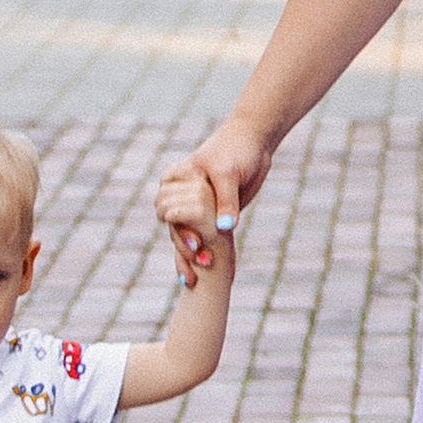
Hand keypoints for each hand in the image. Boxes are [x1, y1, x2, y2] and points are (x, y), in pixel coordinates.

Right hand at [157, 116, 274, 286]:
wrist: (254, 143)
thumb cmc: (236, 150)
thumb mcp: (228, 173)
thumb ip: (226, 200)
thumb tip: (225, 228)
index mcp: (175, 182)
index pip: (167, 211)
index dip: (179, 230)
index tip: (195, 243)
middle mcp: (181, 197)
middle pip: (174, 230)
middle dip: (184, 250)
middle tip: (202, 261)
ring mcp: (196, 209)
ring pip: (186, 239)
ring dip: (191, 258)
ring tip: (196, 279)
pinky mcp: (213, 217)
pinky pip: (206, 239)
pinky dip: (207, 255)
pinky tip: (212, 277)